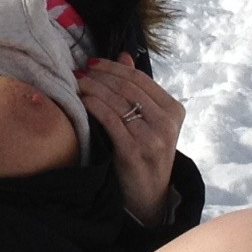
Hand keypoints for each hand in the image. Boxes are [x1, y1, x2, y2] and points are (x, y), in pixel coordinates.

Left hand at [77, 56, 183, 226]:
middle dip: (100, 76)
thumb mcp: (150, 121)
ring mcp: (152, 138)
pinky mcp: (134, 152)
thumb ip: (138, 89)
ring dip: (93, 88)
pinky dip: (93, 106)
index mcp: (174, 110)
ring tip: (77, 83)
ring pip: (117, 102)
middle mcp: (167, 123)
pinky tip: (82, 101)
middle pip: (127, 88)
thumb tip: (123, 55)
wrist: (149, 196)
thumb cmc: (146, 153)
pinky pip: (110, 120)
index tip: (92, 62)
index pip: (140, 79)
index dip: (113, 67)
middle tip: (79, 71)